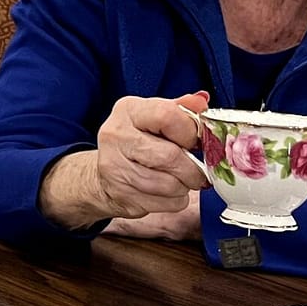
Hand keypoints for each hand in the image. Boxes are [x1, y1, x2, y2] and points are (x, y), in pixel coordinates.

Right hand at [41, 91, 209, 230]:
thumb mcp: (155, 118)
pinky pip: (165, 203)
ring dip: (185, 186)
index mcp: (129, 110)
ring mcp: (115, 166)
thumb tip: (201, 102)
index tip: (197, 141)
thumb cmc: (138, 141)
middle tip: (199, 172)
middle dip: (192, 168)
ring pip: (169, 184)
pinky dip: (176, 200)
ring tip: (182, 181)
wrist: (105, 173)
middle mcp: (116, 135)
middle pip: (170, 156)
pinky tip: (169, 192)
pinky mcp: (121, 194)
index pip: (167, 116)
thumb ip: (180, 109)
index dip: (191, 132)